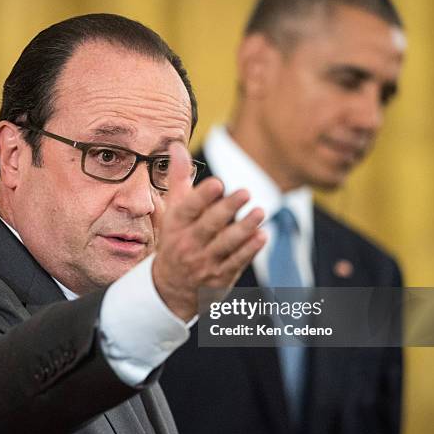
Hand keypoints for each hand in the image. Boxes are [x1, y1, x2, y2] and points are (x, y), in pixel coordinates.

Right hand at [152, 142, 265, 320]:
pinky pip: (236, 262)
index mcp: (176, 225)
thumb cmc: (175, 239)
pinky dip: (250, 249)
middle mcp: (189, 244)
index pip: (188, 210)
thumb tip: (176, 145)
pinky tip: (262, 235)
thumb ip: (179, 178)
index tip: (217, 184)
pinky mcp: (220, 276)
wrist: (170, 287)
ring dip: (244, 228)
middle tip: (245, 192)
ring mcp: (204, 262)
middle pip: (209, 226)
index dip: (202, 197)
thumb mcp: (172, 210)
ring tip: (260, 212)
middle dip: (227, 209)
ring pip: (226, 245)